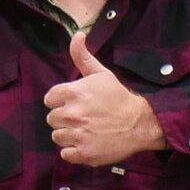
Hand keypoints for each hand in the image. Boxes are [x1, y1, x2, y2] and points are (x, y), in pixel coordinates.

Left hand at [45, 37, 166, 167]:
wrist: (140, 123)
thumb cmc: (118, 97)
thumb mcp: (101, 74)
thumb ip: (83, 56)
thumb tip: (77, 35)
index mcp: (73, 92)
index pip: (49, 99)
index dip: (61, 101)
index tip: (74, 104)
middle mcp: (72, 114)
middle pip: (52, 119)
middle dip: (64, 118)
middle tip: (83, 118)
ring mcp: (78, 135)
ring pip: (57, 136)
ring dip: (68, 135)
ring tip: (86, 130)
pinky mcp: (84, 153)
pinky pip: (65, 154)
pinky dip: (74, 151)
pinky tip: (87, 143)